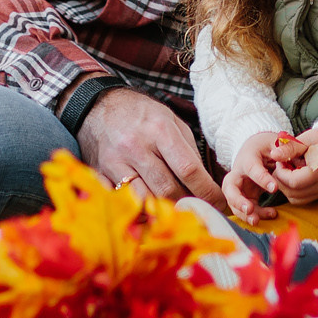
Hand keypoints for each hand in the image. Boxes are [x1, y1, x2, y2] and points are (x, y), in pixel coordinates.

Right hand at [78, 89, 226, 207]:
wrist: (98, 107)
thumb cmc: (141, 114)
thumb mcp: (170, 120)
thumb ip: (188, 149)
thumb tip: (205, 182)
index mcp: (160, 130)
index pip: (188, 169)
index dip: (206, 190)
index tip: (219, 202)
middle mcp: (137, 147)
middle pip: (168, 189)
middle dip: (188, 203)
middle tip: (201, 209)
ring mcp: (117, 162)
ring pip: (146, 200)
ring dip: (165, 210)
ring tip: (178, 210)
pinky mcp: (102, 174)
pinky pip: (125, 201)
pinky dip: (141, 209)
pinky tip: (151, 210)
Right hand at [224, 132, 285, 223]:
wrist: (255, 149)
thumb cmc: (265, 145)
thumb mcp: (274, 141)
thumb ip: (281, 147)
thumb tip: (280, 156)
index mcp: (247, 158)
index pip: (251, 168)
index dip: (261, 178)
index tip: (274, 188)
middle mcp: (238, 173)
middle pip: (229, 188)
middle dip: (237, 200)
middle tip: (250, 209)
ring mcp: (239, 187)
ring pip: (234, 203)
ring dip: (244, 214)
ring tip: (258, 220)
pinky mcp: (245, 196)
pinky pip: (246, 209)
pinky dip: (255, 215)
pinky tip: (271, 214)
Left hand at [265, 127, 317, 205]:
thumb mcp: (308, 139)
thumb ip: (290, 148)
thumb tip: (274, 155)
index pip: (293, 181)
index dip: (281, 172)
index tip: (280, 160)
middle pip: (293, 193)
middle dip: (281, 180)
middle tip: (282, 165)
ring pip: (296, 199)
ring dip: (286, 187)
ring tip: (288, 171)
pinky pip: (303, 199)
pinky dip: (294, 191)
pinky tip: (295, 176)